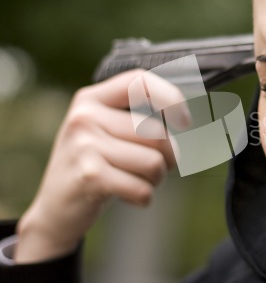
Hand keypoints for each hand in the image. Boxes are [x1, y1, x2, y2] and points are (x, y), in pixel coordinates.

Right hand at [14, 69, 189, 262]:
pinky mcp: (90, 176)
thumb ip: (136, 117)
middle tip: (156, 167)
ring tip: (137, 180)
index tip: (185, 120)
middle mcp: (85, 116)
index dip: (170, 97)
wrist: (55, 208)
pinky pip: (143, 188)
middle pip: (157, 132)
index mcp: (92, 99)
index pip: (139, 82)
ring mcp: (85, 145)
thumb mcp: (105, 131)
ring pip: (154, 162)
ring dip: (155, 178)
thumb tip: (185, 118)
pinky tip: (127, 195)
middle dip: (170, 156)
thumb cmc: (94, 165)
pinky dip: (144, 197)